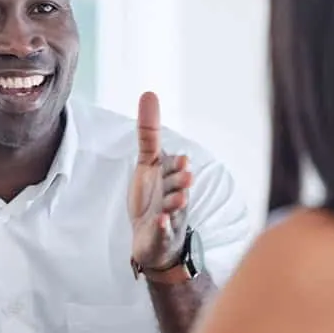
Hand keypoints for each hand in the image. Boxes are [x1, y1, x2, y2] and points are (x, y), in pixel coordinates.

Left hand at [128, 92, 191, 269]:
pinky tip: (159, 221)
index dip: (175, 165)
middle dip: (180, 182)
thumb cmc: (153, 197)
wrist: (153, 239)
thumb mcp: (148, 163)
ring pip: (174, 209)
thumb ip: (149, 133)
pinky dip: (162, 227)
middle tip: (185, 176)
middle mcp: (173, 195)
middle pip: (177, 187)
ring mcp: (168, 217)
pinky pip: (163, 232)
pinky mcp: (161, 236)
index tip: (182, 160)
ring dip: (174, 204)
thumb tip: (149, 93)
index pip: (173, 168)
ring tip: (173, 201)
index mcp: (170, 177)